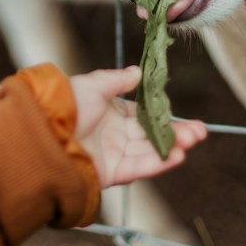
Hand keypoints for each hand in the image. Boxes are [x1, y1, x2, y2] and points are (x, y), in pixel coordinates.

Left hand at [69, 66, 207, 187]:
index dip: (165, 116)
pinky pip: (140, 167)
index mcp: (112, 113)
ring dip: (173, 146)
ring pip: (150, 151)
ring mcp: (115, 154)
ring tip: (194, 139)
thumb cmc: (66, 104)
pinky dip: (159, 162)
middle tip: (200, 132)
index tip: (186, 116)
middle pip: (152, 135)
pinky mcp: (112, 173)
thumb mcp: (93, 84)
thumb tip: (138, 72)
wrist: (44, 132)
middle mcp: (116, 135)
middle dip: (178, 133)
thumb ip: (117, 80)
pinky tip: (178, 155)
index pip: (145, 115)